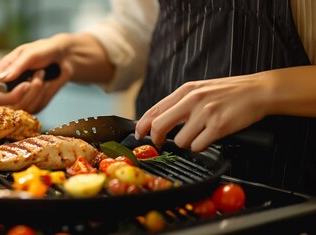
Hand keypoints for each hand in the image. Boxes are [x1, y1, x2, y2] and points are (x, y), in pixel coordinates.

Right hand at [0, 34, 73, 113]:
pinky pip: (36, 108)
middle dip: (27, 94)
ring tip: (42, 74)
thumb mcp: (30, 54)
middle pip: (9, 106)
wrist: (64, 57)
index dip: (8, 96)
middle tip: (38, 78)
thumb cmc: (44, 50)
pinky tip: (47, 83)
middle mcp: (8, 88)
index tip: (26, 84)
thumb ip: (15, 66)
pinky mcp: (33, 104)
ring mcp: (20, 98)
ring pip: (24, 108)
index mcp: (2, 74)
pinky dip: (44, 96)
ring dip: (38, 92)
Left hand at [135, 75, 268, 151]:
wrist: (258, 91)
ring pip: (180, 140)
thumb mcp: (200, 89)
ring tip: (197, 136)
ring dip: (185, 144)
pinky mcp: (219, 126)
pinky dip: (199, 147)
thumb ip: (180, 102)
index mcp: (186, 90)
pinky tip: (207, 139)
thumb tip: (159, 119)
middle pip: (160, 125)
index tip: (139, 134)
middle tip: (160, 143)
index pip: (155, 110)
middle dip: (156, 139)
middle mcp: (193, 100)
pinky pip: (197, 146)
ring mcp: (205, 113)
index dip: (143, 125)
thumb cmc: (229, 92)